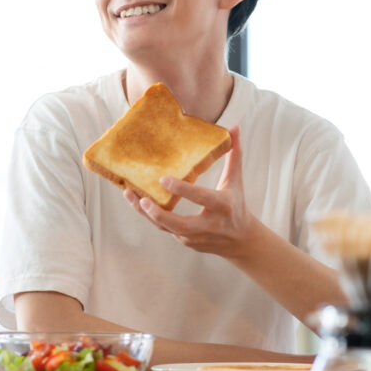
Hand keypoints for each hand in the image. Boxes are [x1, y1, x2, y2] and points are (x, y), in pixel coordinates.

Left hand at [126, 125, 256, 258]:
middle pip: (180, 224)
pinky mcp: (187, 242)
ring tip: (130, 197)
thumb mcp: (236, 180)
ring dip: (147, 215)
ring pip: (167, 228)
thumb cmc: (236, 204)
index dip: (182, 189)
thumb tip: (234, 127)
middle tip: (142, 198)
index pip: (201, 197)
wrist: (241, 240)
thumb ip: (234, 154)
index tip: (163, 179)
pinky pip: (165, 230)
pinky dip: (150, 217)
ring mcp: (196, 237)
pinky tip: (137, 203)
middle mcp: (209, 225)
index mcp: (222, 206)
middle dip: (159, 214)